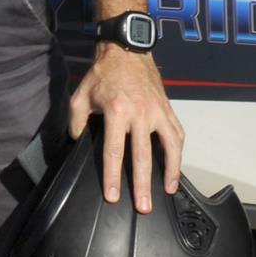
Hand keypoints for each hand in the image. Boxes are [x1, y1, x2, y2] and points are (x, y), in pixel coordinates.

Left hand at [69, 45, 183, 213]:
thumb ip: (77, 121)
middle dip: (142, 184)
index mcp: (117, 111)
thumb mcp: (81, 95)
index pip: (114, 151)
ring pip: (169, 146)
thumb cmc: (103, 74)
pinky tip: (176, 167)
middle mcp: (140, 113)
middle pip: (142, 156)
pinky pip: (177, 134)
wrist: (127, 49)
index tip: (113, 196)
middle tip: (144, 207)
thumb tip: (77, 142)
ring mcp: (157, 111)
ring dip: (170, 171)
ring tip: (168, 191)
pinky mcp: (168, 108)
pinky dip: (179, 153)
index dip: (113, 176)